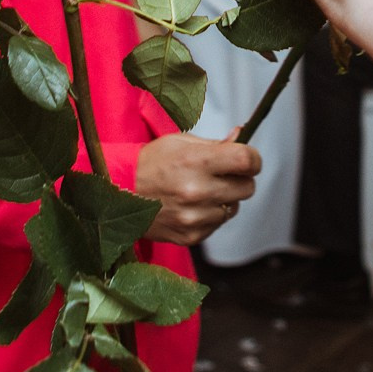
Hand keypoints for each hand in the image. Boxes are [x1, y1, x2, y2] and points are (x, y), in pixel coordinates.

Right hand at [136, 133, 260, 244]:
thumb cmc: (151, 162)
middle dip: (239, 179)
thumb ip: (216, 144)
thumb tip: (242, 136)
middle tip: (221, 174)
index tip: (247, 159)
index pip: (247, 161)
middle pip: (247, 188)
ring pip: (233, 208)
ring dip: (224, 199)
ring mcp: (194, 217)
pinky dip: (210, 215)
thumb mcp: (181, 142)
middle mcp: (197, 191)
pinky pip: (217, 224)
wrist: (119, 192)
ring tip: (200, 191)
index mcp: (196, 161)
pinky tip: (191, 206)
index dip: (253, 159)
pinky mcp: (191, 236)